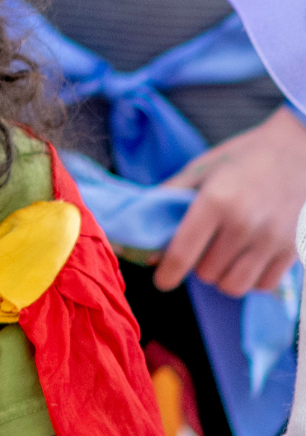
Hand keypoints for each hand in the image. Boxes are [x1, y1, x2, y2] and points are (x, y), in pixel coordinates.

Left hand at [155, 108, 305, 295]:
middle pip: (206, 273)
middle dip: (197, 264)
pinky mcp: (293, 250)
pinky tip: (247, 257)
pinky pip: (262, 285)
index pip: (183, 254)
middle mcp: (244, 224)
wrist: (298, 149)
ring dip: (222, 275)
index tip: (162, 281)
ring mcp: (271, 240)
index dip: (167, 274)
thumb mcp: (200, 168)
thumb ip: (167, 199)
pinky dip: (250, 278)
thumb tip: (146, 240)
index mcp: (215, 201)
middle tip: (203, 244)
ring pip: (233, 286)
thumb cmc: (244, 156)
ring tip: (224, 253)